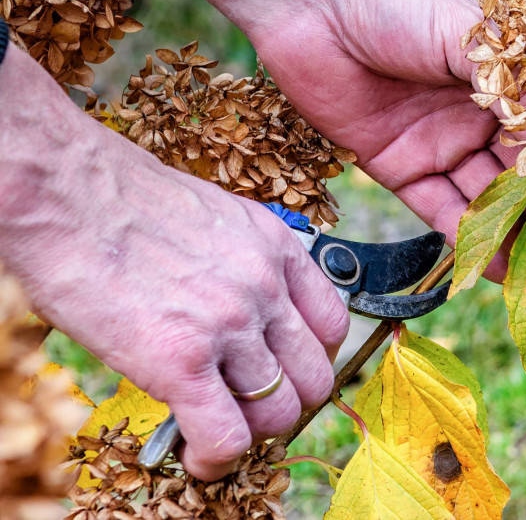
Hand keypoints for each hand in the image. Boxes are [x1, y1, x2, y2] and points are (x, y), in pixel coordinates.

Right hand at [0, 47, 349, 480]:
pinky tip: (197, 459)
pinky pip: (226, 436)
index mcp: (278, 249)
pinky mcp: (181, 361)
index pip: (331, 327)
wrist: (66, 193)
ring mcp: (229, 325)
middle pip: (314, 378)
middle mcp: (266, 288)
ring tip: (218, 431)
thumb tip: (241, 316)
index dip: (308, 361)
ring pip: (277, 413)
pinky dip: (216, 460)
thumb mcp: (216, 220)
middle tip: (248, 408)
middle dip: (286, 403)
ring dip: (251, 434)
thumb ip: (243, 266)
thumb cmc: (123, 202)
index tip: (282, 372)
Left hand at [130, 0, 525, 279]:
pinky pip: (436, 208)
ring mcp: (437, 144)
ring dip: (502, 232)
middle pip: (514, 173)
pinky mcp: (398, 168)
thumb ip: (505, 85)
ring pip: (479, 197)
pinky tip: (487, 264)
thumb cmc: (392, 1)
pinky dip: (460, 237)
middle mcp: (473, 117)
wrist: (309, 5)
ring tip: (524, 267)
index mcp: (498, 82)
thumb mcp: (461, 34)